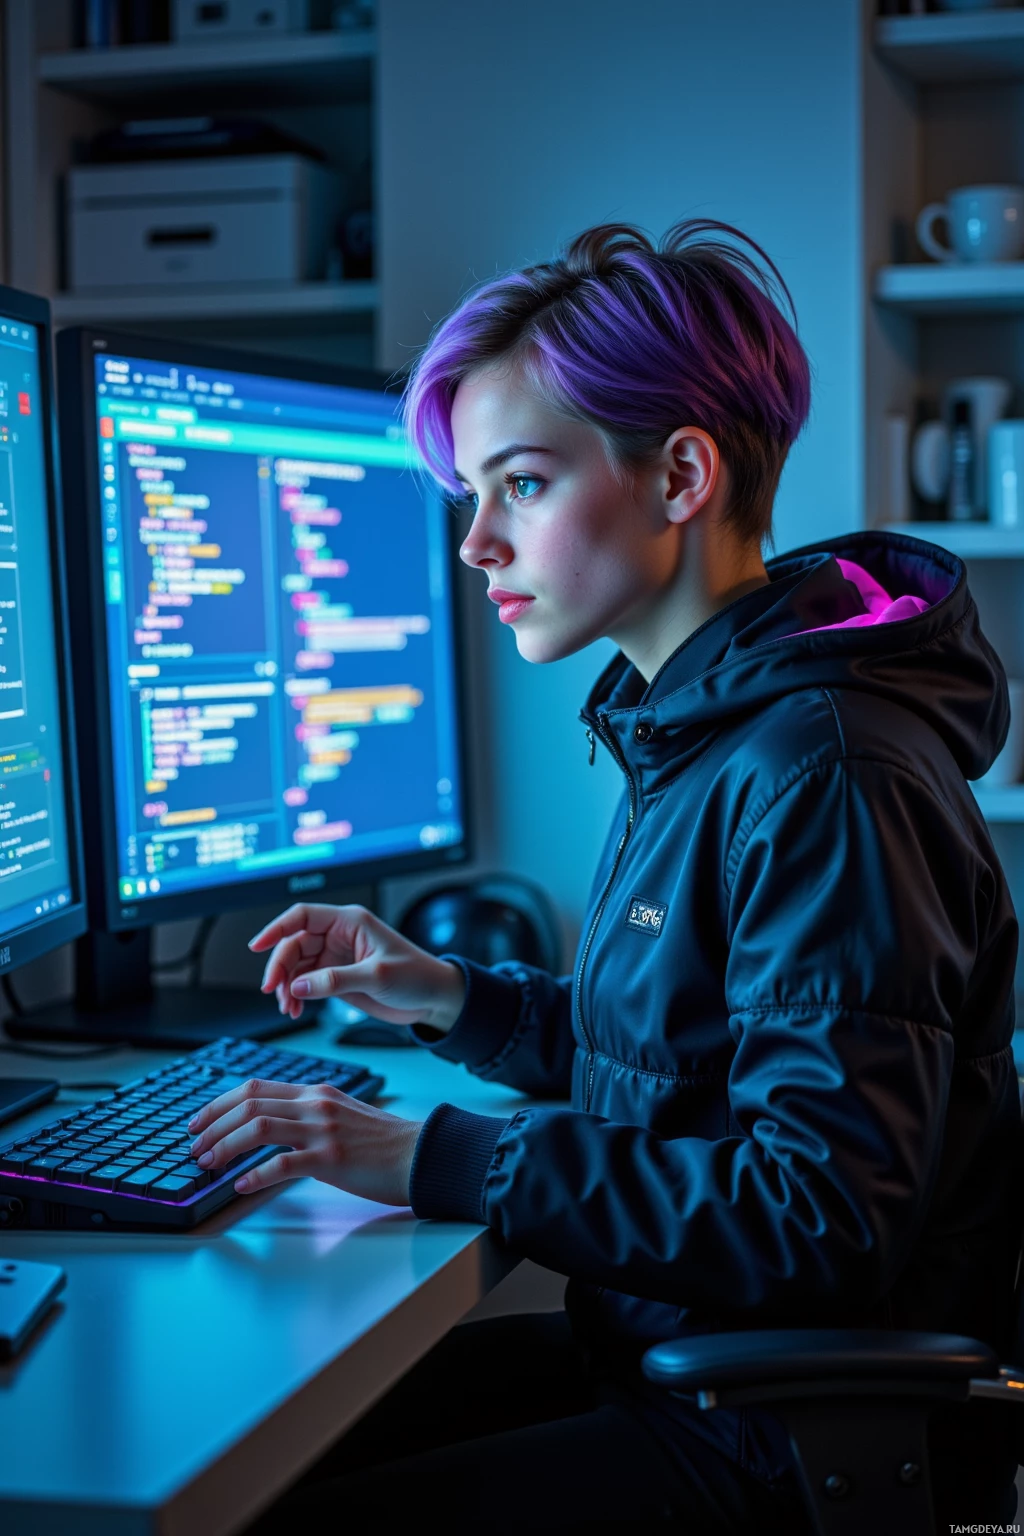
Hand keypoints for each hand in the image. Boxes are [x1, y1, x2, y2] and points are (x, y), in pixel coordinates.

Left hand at [188, 1076, 422, 1204]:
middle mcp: (314, 1105)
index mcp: (315, 1092)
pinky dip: (255, 1175)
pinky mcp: (331, 1159)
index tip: (198, 1122)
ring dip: (225, 1146)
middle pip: (248, 1103)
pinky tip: (241, 1186)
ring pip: (258, 1127)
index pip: (254, 1087)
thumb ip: (306, 1115)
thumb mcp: (340, 1114)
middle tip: (194, 1147)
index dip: (219, 1103)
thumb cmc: (381, 1142)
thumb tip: (268, 1129)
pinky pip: (282, 1164)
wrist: (420, 1154)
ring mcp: (323, 1130)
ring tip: (208, 1164)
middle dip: (213, 1125)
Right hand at [248, 902, 465, 1030]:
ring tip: (289, 1008)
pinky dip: (297, 995)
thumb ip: (336, 980)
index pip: (303, 916)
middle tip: (274, 991)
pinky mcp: (336, 977)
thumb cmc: (416, 976)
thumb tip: (299, 986)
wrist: (434, 999)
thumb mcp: (377, 976)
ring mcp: (336, 957)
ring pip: (296, 965)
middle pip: (294, 943)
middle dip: (280, 967)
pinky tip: (296, 1009)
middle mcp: (339, 936)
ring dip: (287, 985)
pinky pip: (306, 982)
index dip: (276, 928)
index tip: (256, 946)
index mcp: (349, 921)